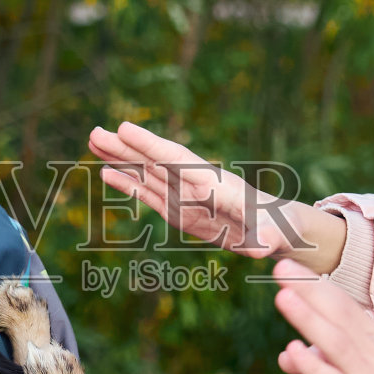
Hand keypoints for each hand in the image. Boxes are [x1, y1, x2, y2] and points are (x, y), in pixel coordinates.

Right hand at [87, 122, 347, 272]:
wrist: (279, 230)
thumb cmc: (280, 229)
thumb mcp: (276, 234)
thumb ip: (268, 237)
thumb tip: (266, 245)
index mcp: (214, 184)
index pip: (178, 159)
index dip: (151, 144)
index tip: (124, 128)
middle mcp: (195, 184)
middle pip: (155, 160)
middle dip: (126, 146)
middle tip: (94, 131)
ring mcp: (184, 196)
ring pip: (147, 172)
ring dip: (120, 158)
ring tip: (92, 140)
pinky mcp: (180, 211)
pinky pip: (149, 193)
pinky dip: (127, 183)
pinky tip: (106, 172)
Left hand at [272, 259, 373, 373]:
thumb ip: (326, 363)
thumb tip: (290, 352)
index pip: (343, 305)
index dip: (316, 284)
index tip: (290, 261)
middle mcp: (372, 352)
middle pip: (339, 315)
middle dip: (309, 290)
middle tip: (281, 264)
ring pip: (335, 342)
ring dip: (308, 318)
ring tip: (282, 295)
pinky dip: (314, 366)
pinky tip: (293, 352)